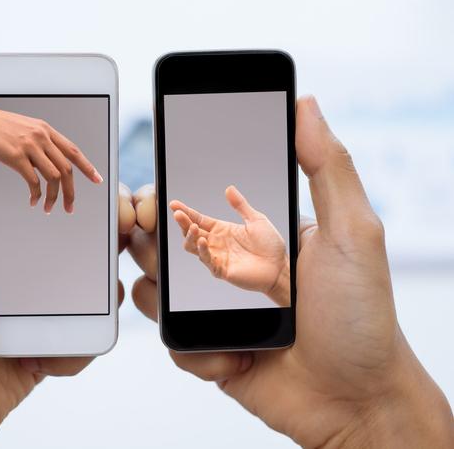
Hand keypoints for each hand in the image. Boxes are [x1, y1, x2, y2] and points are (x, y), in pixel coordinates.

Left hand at [0, 99, 131, 448]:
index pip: (43, 194)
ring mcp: (32, 306)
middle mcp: (15, 266)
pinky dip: (81, 342)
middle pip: (78, 239)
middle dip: (103, 242)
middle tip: (121, 242)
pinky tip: (55, 350)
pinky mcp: (44, 342)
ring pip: (90, 287)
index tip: (104, 184)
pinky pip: (83, 334)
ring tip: (97, 300)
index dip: (77, 184)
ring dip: (99, 296)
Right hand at [0, 104, 102, 213]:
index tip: (97, 179)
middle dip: (71, 191)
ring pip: (53, 177)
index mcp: (45, 129)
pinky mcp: (15, 156)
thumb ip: (38, 141)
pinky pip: (33, 181)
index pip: (73, 150)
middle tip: (70, 206)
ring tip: (49, 208)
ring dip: (54, 197)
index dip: (87, 167)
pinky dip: (36, 195)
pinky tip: (33, 201)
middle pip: (66, 169)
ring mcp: (29, 146)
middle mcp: (41, 136)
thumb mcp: (23, 128)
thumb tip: (48, 160)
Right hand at [130, 96, 452, 447]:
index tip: (155, 196)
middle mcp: (228, 270)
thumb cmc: (361, 316)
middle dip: (144, 234)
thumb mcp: (354, 233)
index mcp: (254, 238)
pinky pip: (170, 340)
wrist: (355, 401)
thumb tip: (306, 102)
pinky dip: (192, 347)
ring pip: (151, 285)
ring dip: (158, 289)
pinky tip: (232, 354)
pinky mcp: (206, 351)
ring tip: (184, 298)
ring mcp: (213, 311)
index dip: (166, 195)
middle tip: (148, 236)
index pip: (196, 205)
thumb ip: (327, 167)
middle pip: (159, 240)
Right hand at [170, 186, 289, 305]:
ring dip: (190, 236)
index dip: (186, 212)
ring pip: (193, 246)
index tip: (174, 204)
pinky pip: (206, 260)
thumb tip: (229, 189)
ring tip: (193, 227)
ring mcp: (217, 256)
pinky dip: (202, 250)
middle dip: (183, 222)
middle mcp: (216, 242)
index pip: (199, 219)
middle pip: (192, 231)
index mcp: (222, 230)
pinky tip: (203, 241)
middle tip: (178, 214)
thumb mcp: (256, 220)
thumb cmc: (270, 246)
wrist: (280, 266)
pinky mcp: (221, 269)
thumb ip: (240, 205)